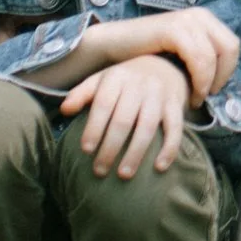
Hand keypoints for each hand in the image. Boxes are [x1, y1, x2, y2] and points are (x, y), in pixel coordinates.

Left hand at [61, 53, 188, 179]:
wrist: (164, 65)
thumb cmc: (125, 80)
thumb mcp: (102, 79)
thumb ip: (82, 93)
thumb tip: (64, 110)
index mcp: (117, 78)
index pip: (103, 104)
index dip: (94, 128)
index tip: (86, 150)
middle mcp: (139, 85)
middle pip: (123, 120)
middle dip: (110, 148)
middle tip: (99, 171)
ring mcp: (159, 95)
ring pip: (147, 127)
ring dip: (135, 153)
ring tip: (123, 175)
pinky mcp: (176, 106)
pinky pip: (175, 129)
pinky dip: (169, 149)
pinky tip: (159, 167)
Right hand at [116, 4, 240, 98]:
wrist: (113, 45)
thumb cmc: (147, 54)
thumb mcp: (182, 53)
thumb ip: (202, 57)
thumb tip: (225, 76)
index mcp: (205, 18)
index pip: (233, 46)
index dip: (227, 71)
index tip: (212, 90)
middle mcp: (199, 15)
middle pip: (231, 48)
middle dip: (222, 76)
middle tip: (205, 96)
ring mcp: (187, 19)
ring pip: (215, 56)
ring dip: (208, 83)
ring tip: (195, 99)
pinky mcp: (174, 28)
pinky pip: (199, 59)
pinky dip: (200, 80)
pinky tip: (190, 94)